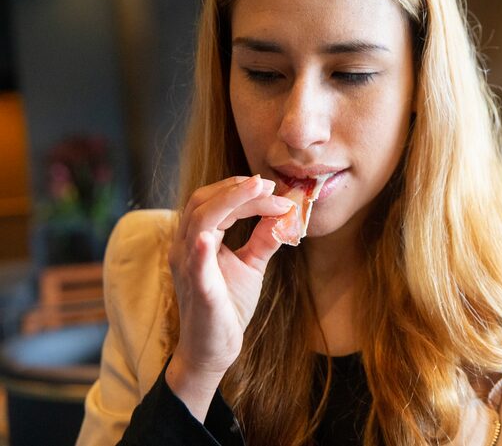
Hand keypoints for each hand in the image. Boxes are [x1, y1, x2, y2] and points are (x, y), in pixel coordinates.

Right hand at [165, 175, 293, 418]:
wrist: (214, 349)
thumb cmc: (228, 304)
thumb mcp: (250, 263)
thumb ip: (264, 237)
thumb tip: (284, 211)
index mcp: (197, 239)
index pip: (214, 202)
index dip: (241, 190)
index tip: (273, 187)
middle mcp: (185, 248)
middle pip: (202, 203)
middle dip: (235, 188)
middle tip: (268, 183)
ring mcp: (188, 269)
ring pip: (198, 223)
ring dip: (229, 202)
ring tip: (258, 190)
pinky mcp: (199, 292)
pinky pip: (196, 268)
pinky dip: (201, 251)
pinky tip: (210, 238)